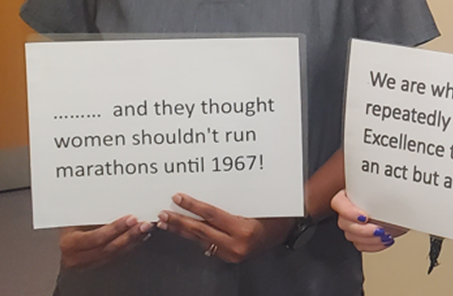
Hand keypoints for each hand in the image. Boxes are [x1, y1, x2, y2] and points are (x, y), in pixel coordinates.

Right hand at [59, 215, 152, 268]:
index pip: (95, 238)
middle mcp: (76, 257)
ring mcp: (87, 264)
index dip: (115, 229)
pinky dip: (130, 246)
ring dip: (133, 241)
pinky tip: (139, 238)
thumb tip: (118, 204)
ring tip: (144, 229)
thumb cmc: (72, 220)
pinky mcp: (97, 265)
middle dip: (128, 236)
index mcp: (69, 243)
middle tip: (143, 224)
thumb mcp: (79, 214)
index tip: (130, 219)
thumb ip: (96, 214)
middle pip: (107, 248)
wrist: (66, 233)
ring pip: (115, 254)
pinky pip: (117, 257)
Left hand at [157, 193, 291, 262]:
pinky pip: (207, 246)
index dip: (193, 206)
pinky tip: (184, 231)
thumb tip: (205, 193)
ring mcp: (232, 254)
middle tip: (162, 214)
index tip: (177, 198)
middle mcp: (236, 245)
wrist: (289, 230)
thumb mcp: (256, 203)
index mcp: (243, 230)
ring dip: (182, 231)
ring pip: (200, 240)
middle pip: (200, 231)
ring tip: (166, 223)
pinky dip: (194, 237)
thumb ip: (233, 201)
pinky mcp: (229, 258)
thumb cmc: (276, 212)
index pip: (211, 215)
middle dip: (179, 222)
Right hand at [331, 189, 407, 252]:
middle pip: (344, 222)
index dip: (348, 211)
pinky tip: (384, 240)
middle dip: (362, 229)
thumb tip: (388, 193)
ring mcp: (353, 224)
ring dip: (369, 238)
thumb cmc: (395, 197)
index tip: (365, 217)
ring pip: (351, 235)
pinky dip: (373, 245)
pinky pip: (360, 245)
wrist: (403, 211)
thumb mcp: (389, 192)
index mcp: (351, 193)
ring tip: (384, 234)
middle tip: (378, 229)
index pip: (338, 202)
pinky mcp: (360, 236)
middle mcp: (349, 209)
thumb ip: (382, 194)